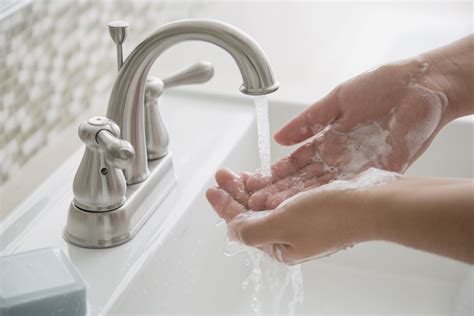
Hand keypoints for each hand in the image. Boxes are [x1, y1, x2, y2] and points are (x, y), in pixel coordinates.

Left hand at [207, 168, 398, 263]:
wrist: (373, 202)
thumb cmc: (330, 215)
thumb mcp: (281, 224)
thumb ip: (250, 229)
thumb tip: (231, 228)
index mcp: (280, 246)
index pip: (242, 225)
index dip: (224, 206)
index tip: (211, 189)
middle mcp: (289, 236)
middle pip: (252, 213)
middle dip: (234, 193)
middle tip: (222, 173)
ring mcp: (302, 221)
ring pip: (266, 202)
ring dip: (249, 187)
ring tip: (236, 173)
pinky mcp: (314, 205)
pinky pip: (283, 195)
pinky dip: (269, 185)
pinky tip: (261, 176)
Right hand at [232, 59, 450, 210]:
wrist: (420, 86)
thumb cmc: (381, 87)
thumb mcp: (336, 101)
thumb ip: (308, 121)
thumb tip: (278, 137)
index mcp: (328, 140)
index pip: (296, 162)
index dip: (277, 173)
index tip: (256, 184)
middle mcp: (338, 158)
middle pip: (305, 180)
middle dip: (280, 192)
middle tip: (255, 204)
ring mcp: (356, 168)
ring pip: (321, 188)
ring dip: (298, 200)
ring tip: (274, 210)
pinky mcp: (376, 173)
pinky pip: (347, 189)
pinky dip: (327, 198)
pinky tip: (309, 207)